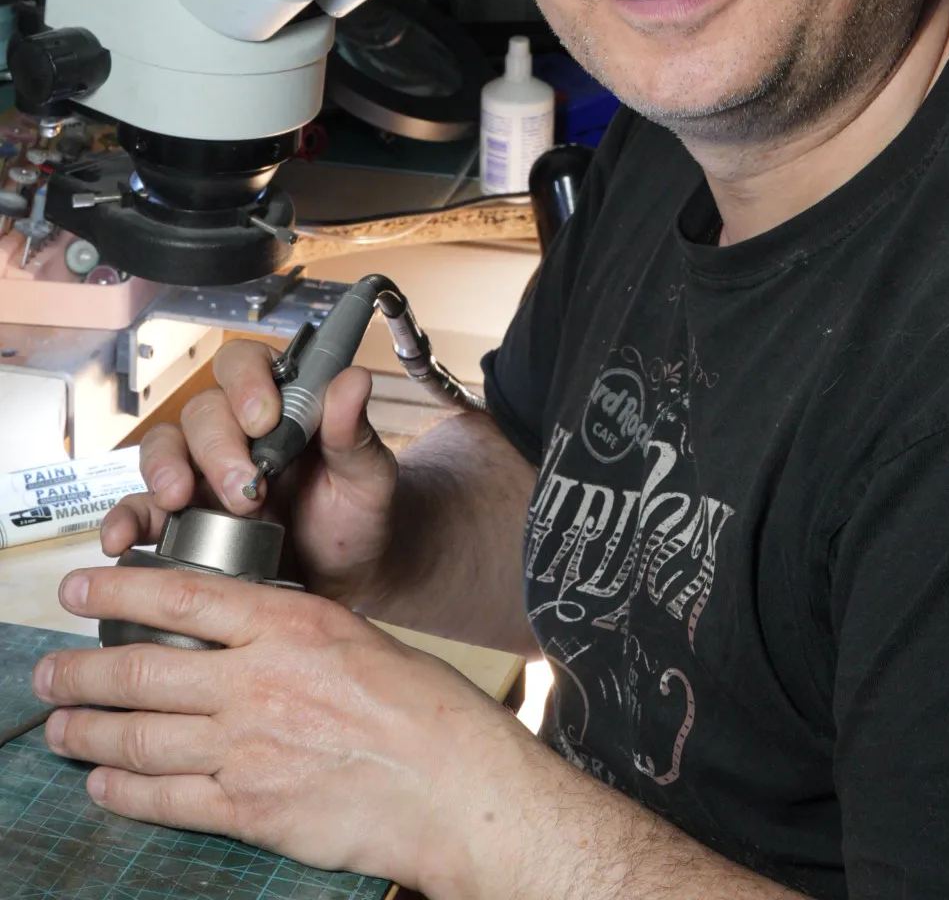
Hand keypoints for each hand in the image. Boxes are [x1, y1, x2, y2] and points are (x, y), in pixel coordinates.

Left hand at [32, 561, 527, 893]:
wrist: (453, 784)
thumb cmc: (421, 707)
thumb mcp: (354, 635)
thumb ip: (289, 632)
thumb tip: (239, 633)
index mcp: (288, 624)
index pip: (181, 594)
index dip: (119, 587)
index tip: (79, 586)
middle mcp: (258, 681)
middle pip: (142, 668)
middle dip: (82, 669)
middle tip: (49, 669)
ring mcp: (247, 748)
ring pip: (141, 735)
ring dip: (88, 730)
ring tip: (59, 724)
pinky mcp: (250, 808)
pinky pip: (166, 798)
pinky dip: (124, 791)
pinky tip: (101, 782)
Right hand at [100, 338, 398, 603]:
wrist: (347, 576)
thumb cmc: (357, 513)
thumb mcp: (366, 476)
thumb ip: (354, 432)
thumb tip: (354, 380)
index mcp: (278, 402)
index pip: (245, 365)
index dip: (246, 383)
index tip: (264, 418)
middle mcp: (233, 430)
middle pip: (203, 412)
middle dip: (219, 448)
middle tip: (245, 490)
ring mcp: (202, 474)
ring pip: (164, 448)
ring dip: (165, 470)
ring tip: (178, 500)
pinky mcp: (182, 521)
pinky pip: (140, 510)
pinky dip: (125, 521)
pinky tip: (124, 540)